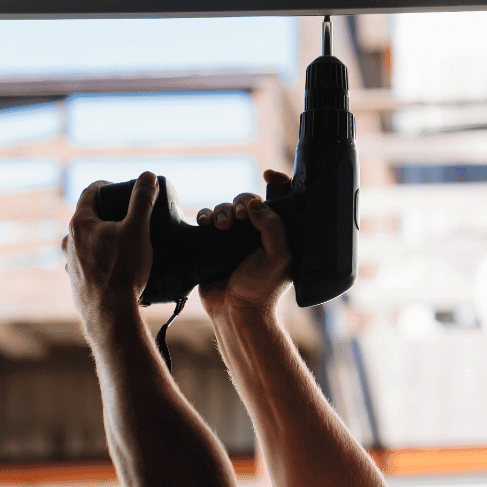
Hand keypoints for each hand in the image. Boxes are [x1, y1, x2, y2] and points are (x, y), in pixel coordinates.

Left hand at [63, 172, 157, 330]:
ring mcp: (71, 264)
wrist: (111, 314)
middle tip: (128, 218)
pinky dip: (101, 261)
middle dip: (107, 215)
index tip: (121, 188)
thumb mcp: (138, 229)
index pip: (90, 192)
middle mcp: (70, 242)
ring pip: (86, 243)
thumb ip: (143, 200)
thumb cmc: (123, 270)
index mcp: (81, 223)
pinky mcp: (77, 283)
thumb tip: (147, 177)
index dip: (107, 185)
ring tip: (124, 245)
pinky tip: (117, 269)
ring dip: (102, 239)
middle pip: (88, 218)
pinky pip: (88, 265)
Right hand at [197, 169, 292, 318]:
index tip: (269, 174)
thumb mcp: (278, 256)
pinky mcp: (214, 243)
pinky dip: (205, 216)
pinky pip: (207, 219)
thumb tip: (253, 203)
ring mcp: (234, 237)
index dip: (278, 182)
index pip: (281, 199)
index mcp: (278, 233)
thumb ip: (272, 226)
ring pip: (226, 208)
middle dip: (242, 203)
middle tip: (240, 216)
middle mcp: (257, 232)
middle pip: (248, 201)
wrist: (235, 311)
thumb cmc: (262, 288)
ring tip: (221, 226)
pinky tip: (205, 223)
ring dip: (222, 211)